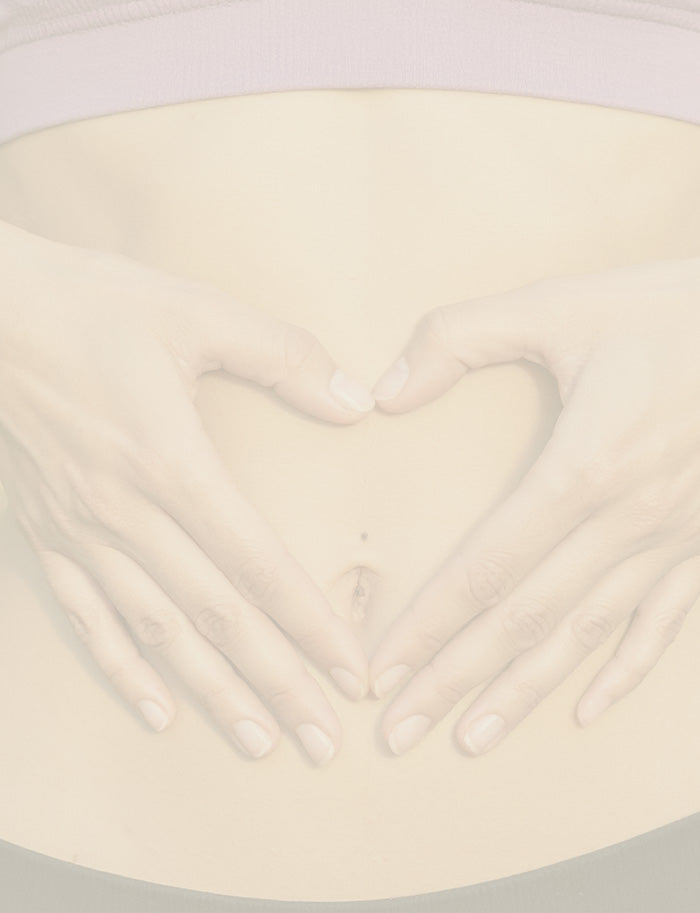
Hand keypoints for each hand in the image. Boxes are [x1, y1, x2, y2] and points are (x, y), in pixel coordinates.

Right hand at [0, 223, 373, 764]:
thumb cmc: (90, 306)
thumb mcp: (195, 312)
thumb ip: (284, 356)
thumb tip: (358, 403)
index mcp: (171, 462)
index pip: (258, 564)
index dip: (309, 624)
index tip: (351, 672)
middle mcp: (126, 514)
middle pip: (215, 617)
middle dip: (275, 683)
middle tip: (323, 740)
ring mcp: (82, 533)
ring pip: (156, 633)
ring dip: (212, 692)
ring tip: (260, 741)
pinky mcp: (48, 535)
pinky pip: (86, 619)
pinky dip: (122, 670)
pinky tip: (156, 710)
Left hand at [367, 257, 699, 755]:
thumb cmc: (668, 308)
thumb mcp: (560, 304)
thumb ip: (460, 338)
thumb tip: (382, 392)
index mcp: (584, 466)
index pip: (487, 567)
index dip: (430, 624)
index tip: (381, 672)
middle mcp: (626, 520)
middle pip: (525, 618)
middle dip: (455, 679)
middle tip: (399, 732)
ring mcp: (672, 540)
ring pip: (586, 635)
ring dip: (524, 691)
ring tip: (471, 738)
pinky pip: (662, 623)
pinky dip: (622, 671)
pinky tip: (585, 709)